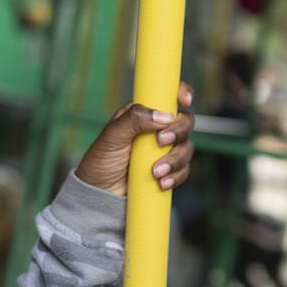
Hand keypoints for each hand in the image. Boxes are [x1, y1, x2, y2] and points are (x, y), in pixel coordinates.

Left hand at [76, 82, 194, 195]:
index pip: (168, 96)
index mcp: (144, 113)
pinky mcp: (168, 170)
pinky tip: (161, 183)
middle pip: (185, 121)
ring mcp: (164, 150)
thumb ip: (135, 119)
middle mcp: (157, 128)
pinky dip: (176, 176)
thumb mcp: (112, 135)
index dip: (181, 93)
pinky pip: (184, 170)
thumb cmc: (101, 160)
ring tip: (155, 172)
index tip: (184, 100)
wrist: (99, 193)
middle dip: (178, 131)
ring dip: (175, 160)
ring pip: (187, 147)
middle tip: (161, 142)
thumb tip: (164, 115)